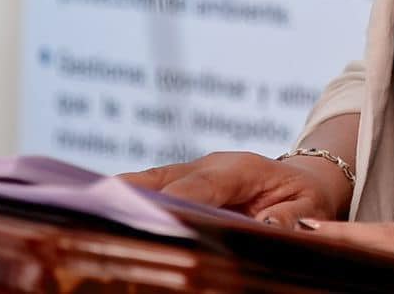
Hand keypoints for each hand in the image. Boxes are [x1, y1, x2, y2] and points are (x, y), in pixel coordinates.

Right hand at [118, 150, 352, 225]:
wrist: (301, 180)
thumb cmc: (303, 198)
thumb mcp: (307, 209)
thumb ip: (288, 219)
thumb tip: (267, 228)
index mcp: (240, 168)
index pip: (201, 185)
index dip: (174, 201)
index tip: (150, 216)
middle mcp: (207, 166)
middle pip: (159, 179)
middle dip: (131, 197)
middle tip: (100, 215)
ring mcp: (188, 173)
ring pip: (144, 181)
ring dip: (118, 196)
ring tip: (86, 215)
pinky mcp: (176, 184)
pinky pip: (145, 189)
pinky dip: (122, 200)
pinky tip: (99, 217)